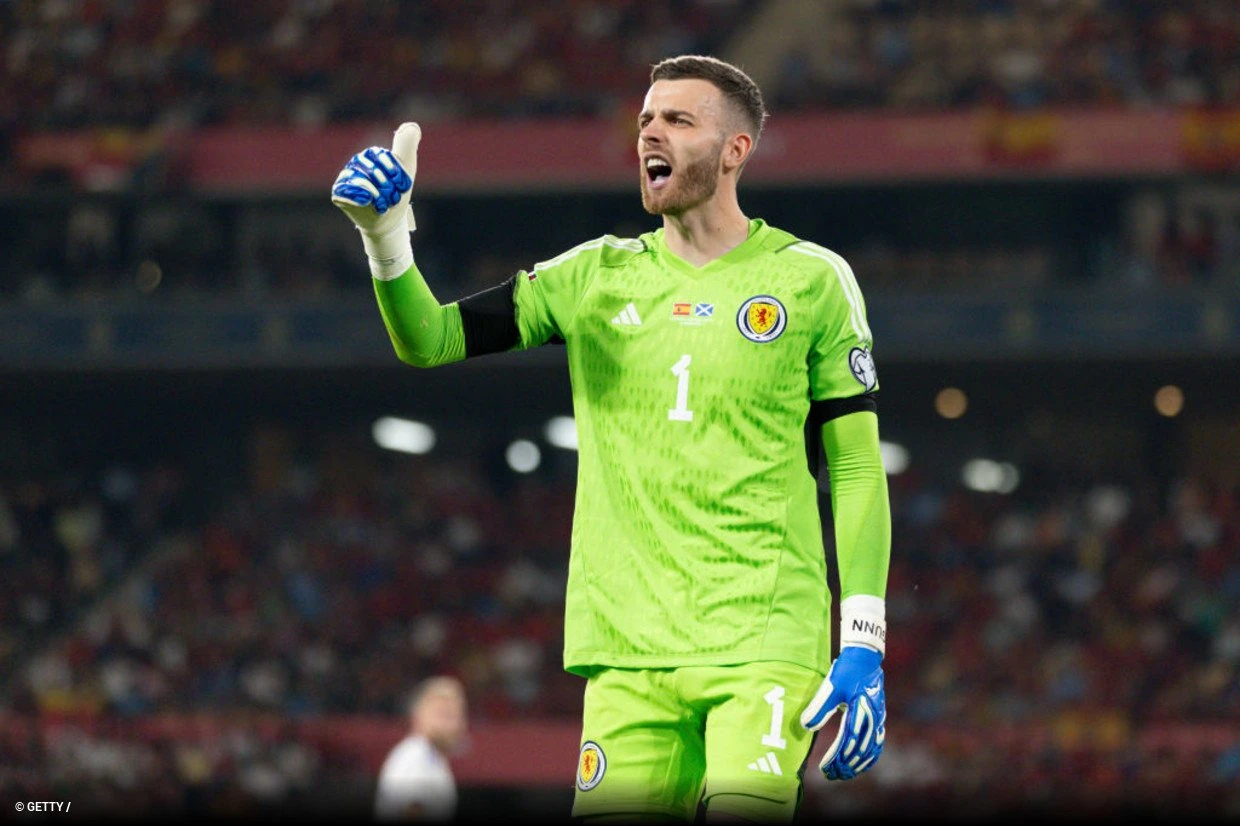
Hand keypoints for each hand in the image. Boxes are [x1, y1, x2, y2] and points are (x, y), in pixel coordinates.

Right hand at [331, 122, 420, 235]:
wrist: (388, 221)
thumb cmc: (397, 194)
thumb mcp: (407, 168)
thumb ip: (407, 145)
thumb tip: (411, 125)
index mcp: (371, 155)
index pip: (381, 157)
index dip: (395, 173)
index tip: (403, 185)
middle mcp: (356, 163)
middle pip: (372, 170)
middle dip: (388, 187)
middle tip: (393, 198)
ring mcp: (346, 177)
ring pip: (362, 181)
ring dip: (378, 196)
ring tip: (384, 204)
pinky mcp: (339, 192)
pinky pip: (348, 191)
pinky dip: (363, 199)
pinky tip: (369, 203)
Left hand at [800, 646, 885, 779]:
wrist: (865, 658)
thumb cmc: (846, 671)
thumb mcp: (830, 686)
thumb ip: (819, 707)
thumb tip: (806, 727)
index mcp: (860, 710)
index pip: (848, 741)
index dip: (837, 757)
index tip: (825, 768)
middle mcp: (872, 717)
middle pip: (860, 749)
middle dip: (845, 765)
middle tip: (830, 775)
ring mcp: (878, 719)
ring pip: (870, 749)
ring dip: (857, 765)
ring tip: (843, 774)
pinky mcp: (879, 718)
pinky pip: (877, 743)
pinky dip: (869, 757)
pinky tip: (860, 765)